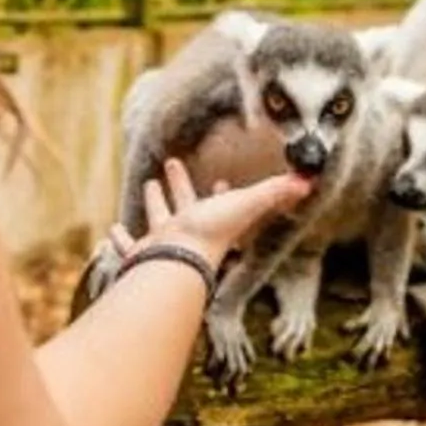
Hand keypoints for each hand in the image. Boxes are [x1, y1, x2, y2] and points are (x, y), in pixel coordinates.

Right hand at [108, 159, 313, 272]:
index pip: (220, 203)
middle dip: (180, 186)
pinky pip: (131, 248)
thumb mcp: (247, 204)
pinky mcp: (143, 256)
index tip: (221, 180)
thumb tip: (310, 179)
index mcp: (213, 221)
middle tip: (172, 165)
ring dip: (153, 204)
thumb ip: (276, 192)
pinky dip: (122, 240)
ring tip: (148, 186)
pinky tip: (114, 230)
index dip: (222, 192)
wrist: (176, 260)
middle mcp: (189, 232)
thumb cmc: (211, 234)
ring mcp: (165, 245)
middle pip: (184, 205)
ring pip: (158, 221)